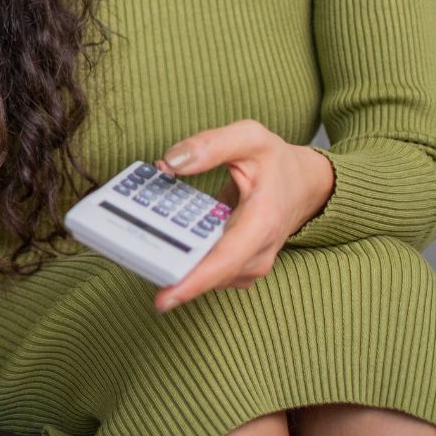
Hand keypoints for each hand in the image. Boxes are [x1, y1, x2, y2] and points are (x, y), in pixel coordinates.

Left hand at [150, 118, 334, 313]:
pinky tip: (161, 245)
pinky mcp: (239, 266)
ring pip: (208, 277)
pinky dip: (185, 260)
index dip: (193, 283)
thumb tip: (171, 162)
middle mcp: (258, 252)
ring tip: (141, 248)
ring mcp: (250, 263)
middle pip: (211, 276)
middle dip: (172, 275)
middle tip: (131, 261)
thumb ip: (211, 144)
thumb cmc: (276, 161)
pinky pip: (208, 270)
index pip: (225, 262)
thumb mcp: (249, 137)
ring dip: (176, 266)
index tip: (163, 298)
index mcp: (262, 222)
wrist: (304, 183)